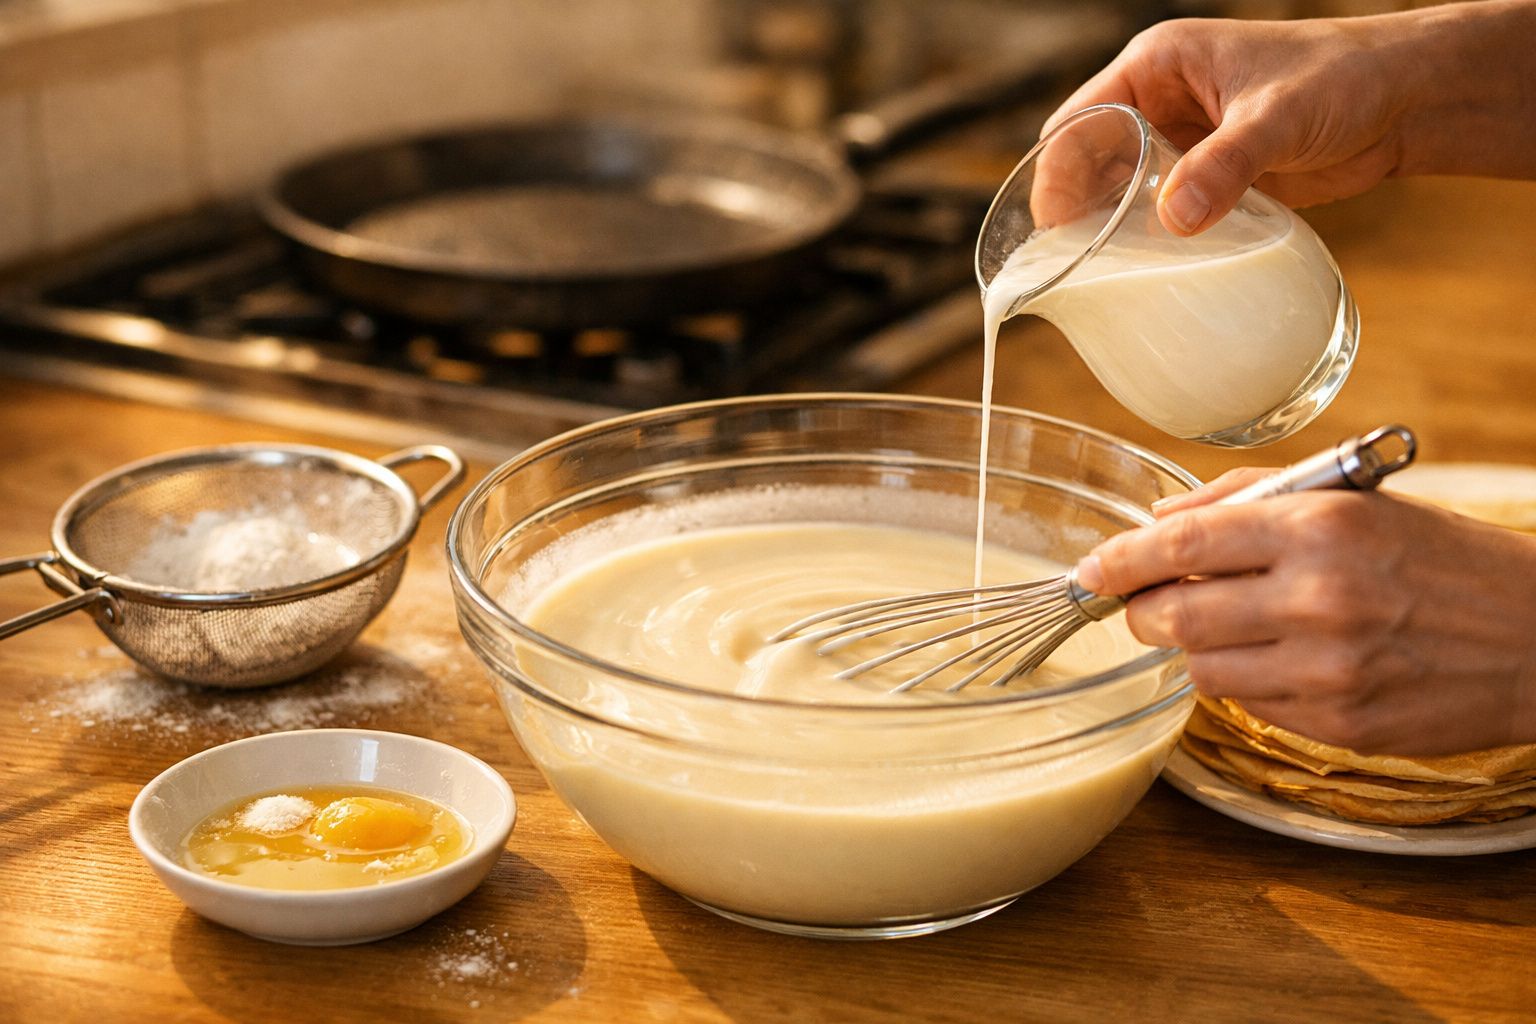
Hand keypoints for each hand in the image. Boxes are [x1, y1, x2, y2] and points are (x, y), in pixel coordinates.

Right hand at [1042, 3, 1535, 235]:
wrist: (1408, 99)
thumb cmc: (1347, 79)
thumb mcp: (1278, 118)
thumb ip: (1226, 164)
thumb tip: (1175, 220)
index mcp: (1156, 65)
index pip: (1078, 121)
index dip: (1057, 174)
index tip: (1055, 229)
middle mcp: (1159, 100)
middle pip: (1088, 160)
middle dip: (1074, 209)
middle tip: (1072, 266)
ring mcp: (1182, 139)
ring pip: (1119, 188)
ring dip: (1108, 228)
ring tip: (1100, 278)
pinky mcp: (1207, 174)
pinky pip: (1158, 209)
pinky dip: (1147, 239)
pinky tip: (1144, 273)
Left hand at [1074, 472, 1535, 755]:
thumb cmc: (1440, 558)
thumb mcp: (1352, 501)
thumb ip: (1246, 500)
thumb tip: (1157, 518)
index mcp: (1320, 526)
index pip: (1182, 543)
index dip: (1119, 560)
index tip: (1090, 569)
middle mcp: (1319, 597)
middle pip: (1174, 616)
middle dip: (1145, 610)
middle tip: (1152, 602)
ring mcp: (1329, 668)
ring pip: (1201, 667)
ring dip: (1194, 648)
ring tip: (1232, 625)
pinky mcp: (1339, 723)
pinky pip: (1248, 705)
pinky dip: (1243, 681)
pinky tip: (1281, 658)